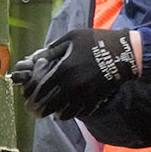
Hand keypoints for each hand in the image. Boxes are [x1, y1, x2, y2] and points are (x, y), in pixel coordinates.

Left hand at [10, 28, 138, 119]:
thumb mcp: (72, 38)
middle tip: (33, 110)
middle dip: (38, 109)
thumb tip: (36, 57)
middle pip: (49, 105)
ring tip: (50, 112)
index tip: (26, 96)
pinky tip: (67, 110)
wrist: (124, 53)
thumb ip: (52, 49)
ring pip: (64, 113)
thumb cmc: (96, 41)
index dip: (31, 94)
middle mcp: (72, 86)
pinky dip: (71, 113)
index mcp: (64, 69)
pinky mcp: (95, 100)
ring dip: (54, 113)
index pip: (41, 88)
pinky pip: (79, 113)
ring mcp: (84, 95)